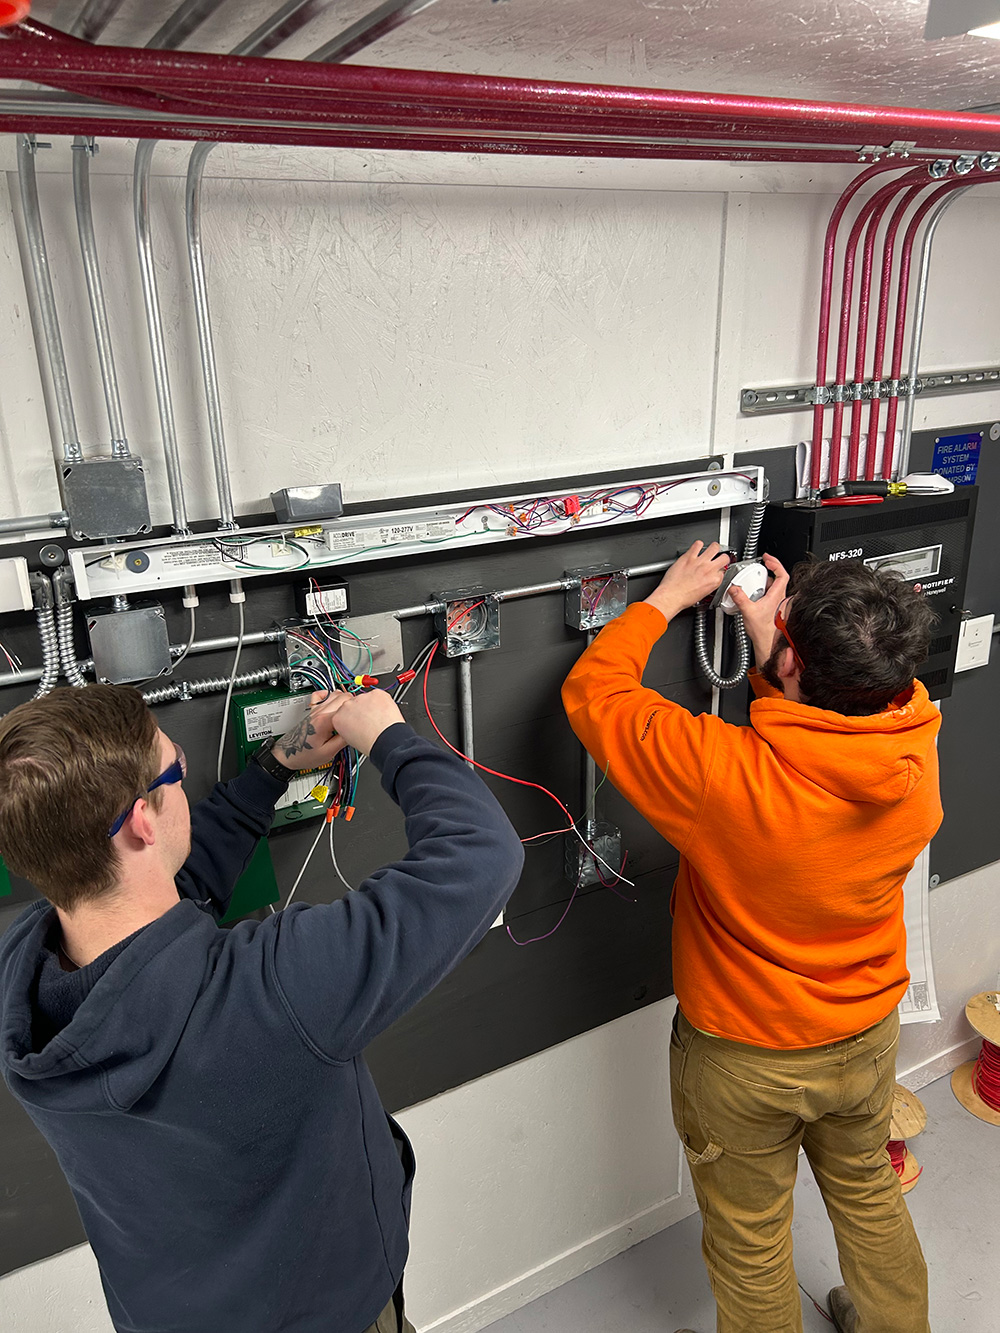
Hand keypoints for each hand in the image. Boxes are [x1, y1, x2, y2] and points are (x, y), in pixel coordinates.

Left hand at [273, 687, 404, 765]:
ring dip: (345, 699)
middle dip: (354, 704)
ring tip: (349, 711)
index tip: (362, 719)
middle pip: (343, 696)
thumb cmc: (304, 756)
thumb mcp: (329, 753)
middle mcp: (319, 711)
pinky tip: (335, 702)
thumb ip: (344, 740)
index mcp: (324, 721)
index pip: (347, 706)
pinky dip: (330, 694)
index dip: (358, 712)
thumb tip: (357, 731)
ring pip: (335, 693)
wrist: (288, 756)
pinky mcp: (312, 710)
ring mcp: (315, 709)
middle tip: (358, 716)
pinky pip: (320, 695)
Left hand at [643, 540, 729, 619]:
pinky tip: (696, 548)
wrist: (671, 596)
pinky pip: (698, 544)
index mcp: (714, 580)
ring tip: (710, 549)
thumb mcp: (704, 594)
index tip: (716, 569)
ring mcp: (699, 561)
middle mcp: (709, 569)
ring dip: (713, 548)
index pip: (723, 570)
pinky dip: (698, 545)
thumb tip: (711, 578)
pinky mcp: (689, 556)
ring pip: (714, 547)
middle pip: (724, 557)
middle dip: (722, 557)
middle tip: (718, 558)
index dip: (720, 569)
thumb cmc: (684, 598)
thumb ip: (710, 583)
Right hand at [728, 553, 789, 666]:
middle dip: (767, 572)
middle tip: (758, 569)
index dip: (776, 563)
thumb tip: (734, 588)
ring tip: (753, 583)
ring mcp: (777, 604)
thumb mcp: (748, 612)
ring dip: (764, 582)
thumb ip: (740, 598)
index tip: (768, 558)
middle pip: (777, 578)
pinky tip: (754, 596)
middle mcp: (780, 599)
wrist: (766, 644)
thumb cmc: (763, 632)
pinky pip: (770, 595)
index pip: (782, 574)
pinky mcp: (773, 609)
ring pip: (773, 587)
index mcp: (777, 596)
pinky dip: (762, 591)